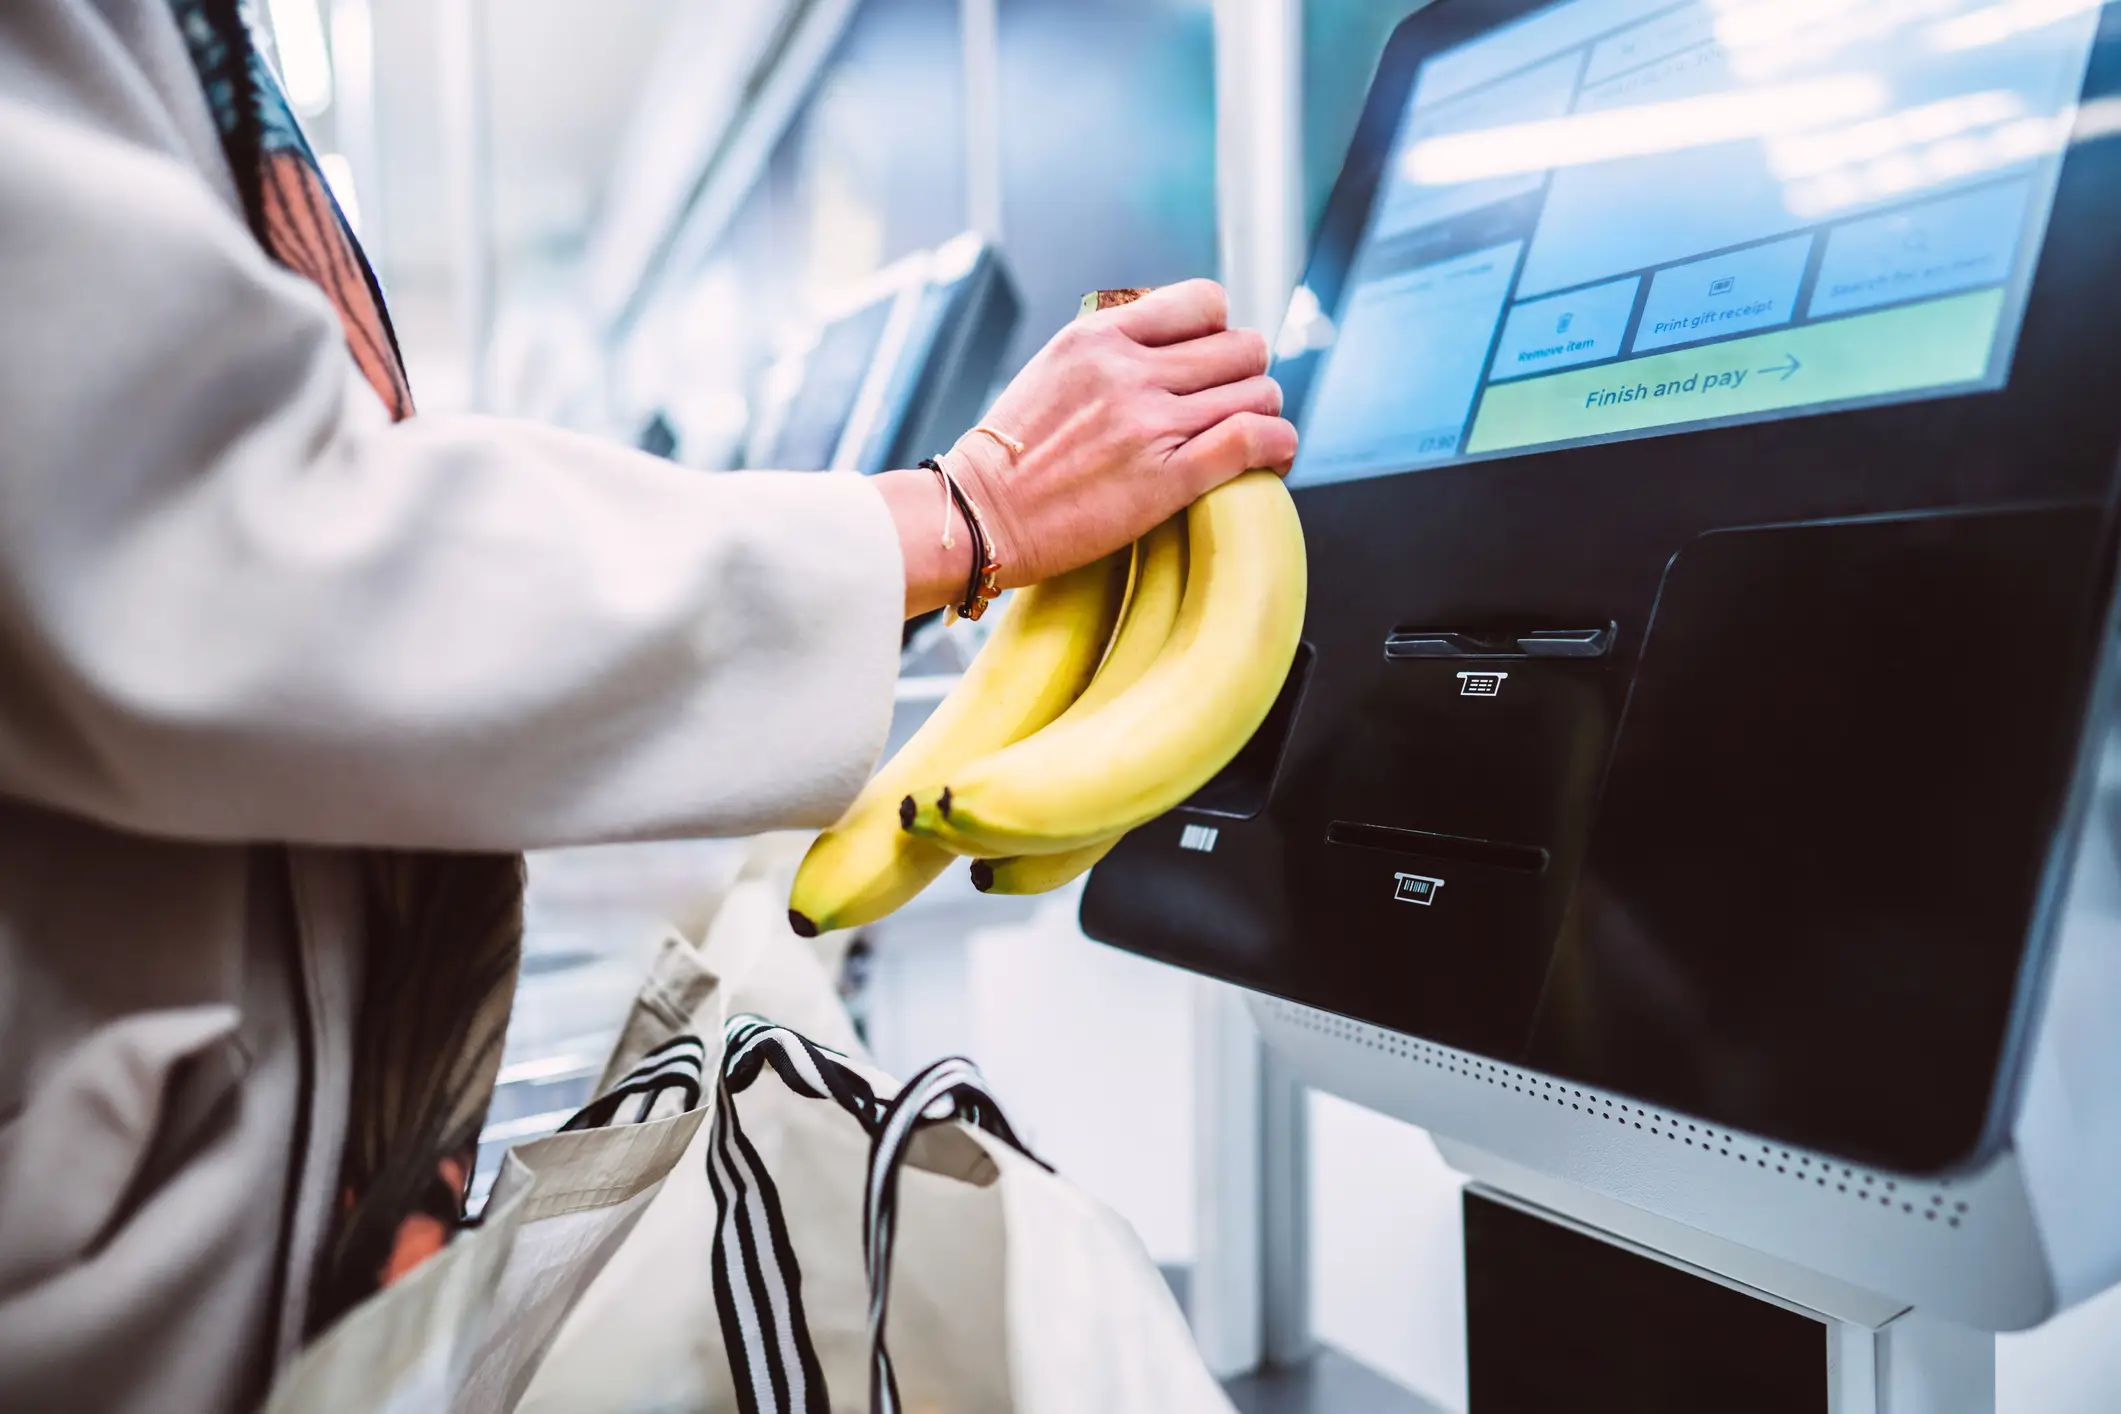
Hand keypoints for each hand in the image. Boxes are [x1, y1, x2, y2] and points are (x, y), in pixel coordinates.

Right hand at [875, 280, 1296, 614]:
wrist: (975, 518)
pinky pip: (1256, 439)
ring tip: (1247, 438)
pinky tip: (1273, 459)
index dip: (1220, 333)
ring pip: (1259, 392)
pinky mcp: (1167, 478)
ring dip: (1262, 414)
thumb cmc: (1008, 458)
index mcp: (1099, 336)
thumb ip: (1112, 351)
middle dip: (1246, 376)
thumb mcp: (1052, 371)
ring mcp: (1149, 423)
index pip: (1204, 303)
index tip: (1209, 364)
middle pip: (1242, 347)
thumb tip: (1172, 348)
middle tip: (1230, 407)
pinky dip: (1279, 445)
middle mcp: (1128, 370)